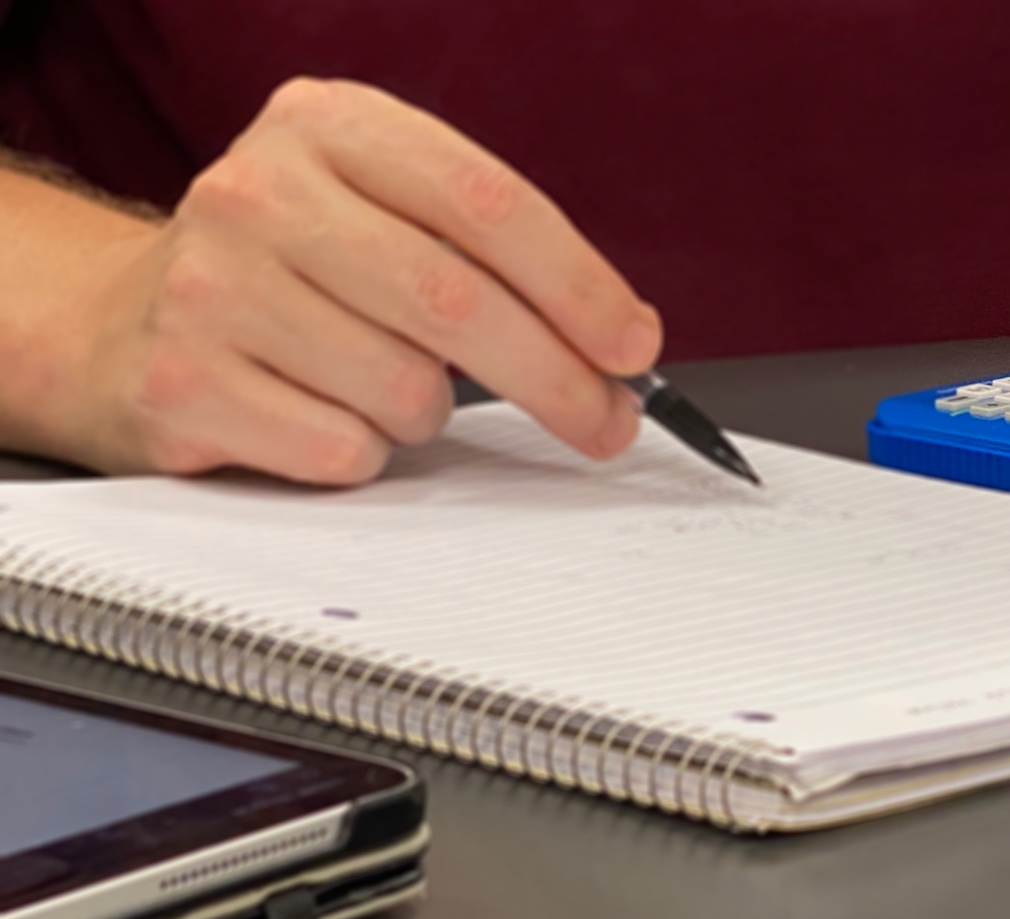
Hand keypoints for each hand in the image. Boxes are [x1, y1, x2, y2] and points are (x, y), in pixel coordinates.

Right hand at [55, 78, 660, 483]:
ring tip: (379, 385)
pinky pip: (344, 450)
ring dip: (426, 414)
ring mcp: (212, 287)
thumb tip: (615, 342)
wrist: (127, 326)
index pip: (488, 204)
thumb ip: (484, 255)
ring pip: (406, 390)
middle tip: (605, 422)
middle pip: (458, 303)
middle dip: (557, 379)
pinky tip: (319, 414)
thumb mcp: (376, 213)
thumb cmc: (291, 276)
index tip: (634, 345)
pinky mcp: (183, 384)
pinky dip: (363, 453)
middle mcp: (260, 193)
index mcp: (328, 127)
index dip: (580, 285)